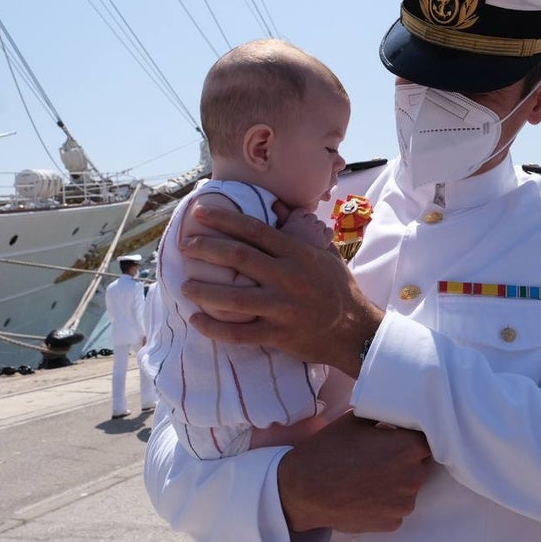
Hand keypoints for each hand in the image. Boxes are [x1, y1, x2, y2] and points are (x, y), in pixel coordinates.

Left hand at [180, 205, 383, 375]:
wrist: (355, 331)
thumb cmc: (339, 288)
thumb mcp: (325, 252)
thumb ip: (299, 230)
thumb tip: (275, 206)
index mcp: (297, 254)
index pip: (254, 230)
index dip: (223, 219)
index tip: (199, 213)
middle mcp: (288, 277)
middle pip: (238, 257)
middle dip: (205, 248)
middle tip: (185, 245)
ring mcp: (282, 308)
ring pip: (232, 298)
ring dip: (203, 291)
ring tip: (185, 286)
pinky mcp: (278, 335)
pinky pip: (238, 334)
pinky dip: (213, 328)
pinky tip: (196, 320)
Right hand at [277, 209, 333, 249]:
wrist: (294, 263)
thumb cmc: (279, 252)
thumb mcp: (275, 236)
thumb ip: (277, 226)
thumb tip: (273, 210)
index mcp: (293, 220)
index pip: (300, 211)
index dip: (299, 216)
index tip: (297, 222)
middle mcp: (306, 222)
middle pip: (312, 217)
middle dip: (310, 223)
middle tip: (305, 233)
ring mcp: (317, 230)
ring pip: (321, 224)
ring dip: (318, 229)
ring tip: (313, 238)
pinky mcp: (325, 239)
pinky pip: (329, 231)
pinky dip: (326, 234)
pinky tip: (322, 241)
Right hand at [278, 412, 431, 532]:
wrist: (303, 490)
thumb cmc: (329, 450)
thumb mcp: (355, 419)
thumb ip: (383, 414)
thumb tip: (395, 412)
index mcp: (408, 448)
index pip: (426, 438)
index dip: (412, 435)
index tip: (397, 436)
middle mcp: (413, 477)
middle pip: (419, 464)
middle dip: (405, 458)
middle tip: (379, 456)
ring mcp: (404, 504)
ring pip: (409, 487)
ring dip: (397, 481)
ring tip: (369, 476)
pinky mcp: (392, 523)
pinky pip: (396, 507)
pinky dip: (386, 501)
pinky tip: (366, 494)